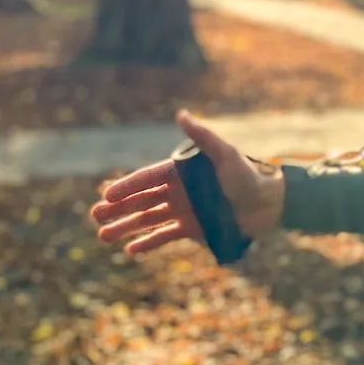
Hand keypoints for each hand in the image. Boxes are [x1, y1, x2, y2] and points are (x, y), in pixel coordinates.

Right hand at [90, 110, 285, 256]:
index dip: (126, 187)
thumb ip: (202, 136)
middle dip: (117, 208)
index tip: (106, 194)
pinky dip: (147, 243)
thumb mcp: (225, 154)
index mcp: (181, 171)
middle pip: (141, 200)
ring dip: (126, 227)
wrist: (269, 204)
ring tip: (103, 236)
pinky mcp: (192, 229)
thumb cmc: (248, 175)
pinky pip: (164, 236)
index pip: (147, 178)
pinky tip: (130, 250)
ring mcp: (183, 210)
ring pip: (147, 220)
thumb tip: (181, 114)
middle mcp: (178, 190)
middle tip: (94, 216)